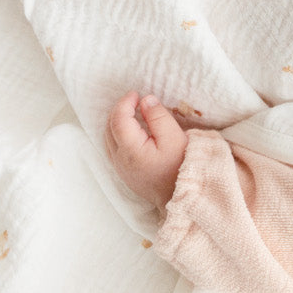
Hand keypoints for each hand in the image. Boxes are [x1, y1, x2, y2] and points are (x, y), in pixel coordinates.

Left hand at [105, 92, 187, 207]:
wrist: (183, 198)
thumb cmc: (182, 168)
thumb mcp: (175, 138)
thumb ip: (158, 117)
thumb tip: (146, 101)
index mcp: (131, 149)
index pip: (119, 118)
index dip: (125, 102)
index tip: (137, 94)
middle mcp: (120, 160)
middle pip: (109, 127)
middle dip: (119, 110)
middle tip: (134, 102)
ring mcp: (121, 169)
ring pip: (109, 139)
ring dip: (117, 123)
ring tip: (132, 115)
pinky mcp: (125, 175)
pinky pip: (113, 150)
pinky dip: (118, 136)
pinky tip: (131, 132)